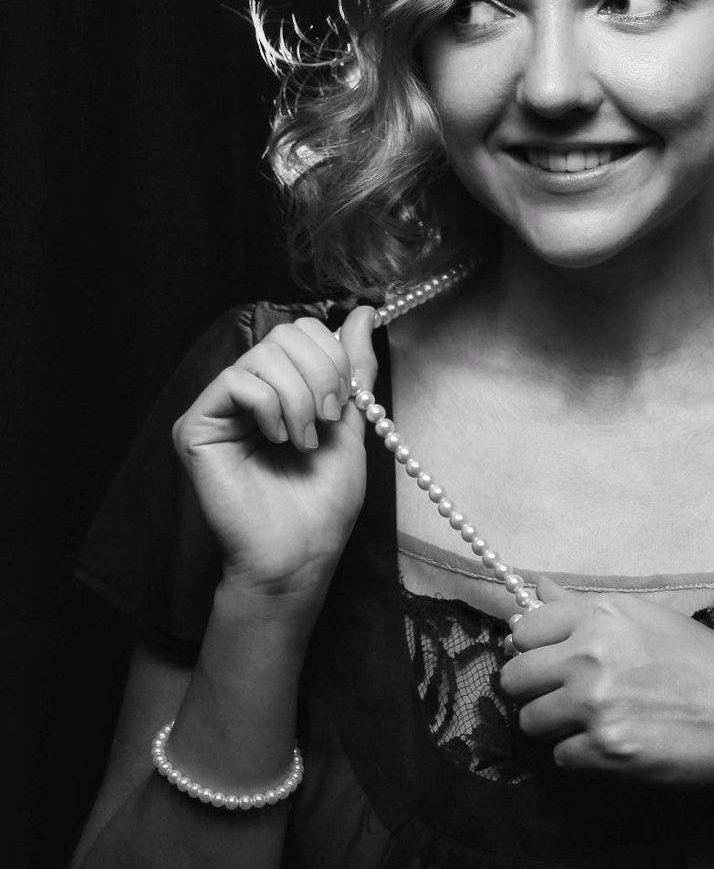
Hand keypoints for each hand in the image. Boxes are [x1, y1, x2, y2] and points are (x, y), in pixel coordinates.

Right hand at [172, 305, 377, 598]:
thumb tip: (364, 313)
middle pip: (284, 335)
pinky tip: (278, 441)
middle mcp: (246, 393)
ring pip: (263, 355)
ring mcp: (218, 409)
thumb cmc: (322, 503)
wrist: (299, 555)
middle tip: (326, 421)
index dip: (332, 356)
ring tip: (303, 441)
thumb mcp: (349, 424)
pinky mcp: (195, 427)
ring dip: (299, 397)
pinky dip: (270, 408)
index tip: (343, 404)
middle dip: (320, 374)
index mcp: (281, 389)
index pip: (303, 331)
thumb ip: (353, 369)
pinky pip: (236, 381)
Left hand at [500, 577, 713, 792]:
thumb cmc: (708, 666)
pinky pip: (560, 757)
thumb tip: (537, 588)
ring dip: (556, 726)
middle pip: (515, 677)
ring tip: (595, 722)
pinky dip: (582, 757)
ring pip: (530, 721)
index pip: (524, 629)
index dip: (535, 649)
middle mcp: (592, 654)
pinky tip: (616, 744)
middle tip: (567, 698)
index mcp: (603, 615)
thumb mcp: (651, 619)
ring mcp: (596, 703)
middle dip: (535, 691)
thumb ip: (586, 607)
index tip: (553, 661)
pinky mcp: (606, 748)